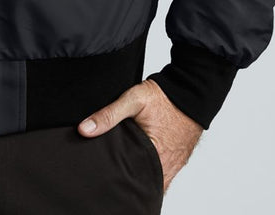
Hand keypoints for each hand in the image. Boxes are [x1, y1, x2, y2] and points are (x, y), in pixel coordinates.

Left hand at [77, 78, 202, 192]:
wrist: (191, 91)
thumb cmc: (164, 96)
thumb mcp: (133, 100)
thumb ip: (109, 115)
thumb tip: (84, 130)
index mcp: (156, 156)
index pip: (135, 181)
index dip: (120, 179)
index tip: (108, 175)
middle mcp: (167, 165)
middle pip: (145, 184)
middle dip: (130, 180)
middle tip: (114, 172)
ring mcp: (174, 164)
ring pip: (155, 181)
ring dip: (142, 177)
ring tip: (125, 168)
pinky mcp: (178, 159)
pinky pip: (163, 174)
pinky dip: (151, 172)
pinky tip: (139, 163)